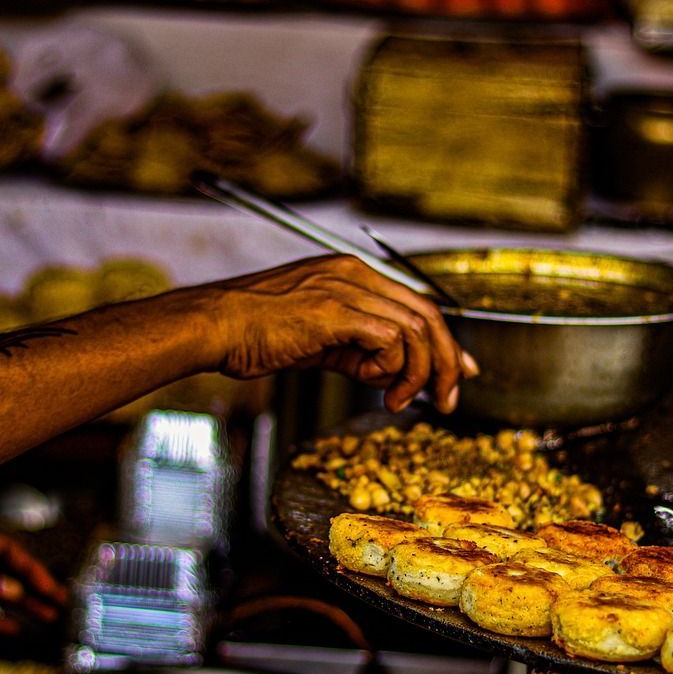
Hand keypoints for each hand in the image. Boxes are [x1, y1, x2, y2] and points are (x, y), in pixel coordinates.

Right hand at [208, 255, 478, 412]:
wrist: (215, 326)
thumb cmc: (254, 333)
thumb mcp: (317, 339)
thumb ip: (355, 348)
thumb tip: (389, 372)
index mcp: (351, 273)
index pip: (417, 302)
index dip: (445, 341)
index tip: (457, 372)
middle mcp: (355, 274)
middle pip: (428, 313)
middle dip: (446, 361)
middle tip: (448, 398)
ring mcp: (346, 288)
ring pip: (415, 328)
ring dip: (417, 372)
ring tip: (398, 400)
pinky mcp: (335, 311)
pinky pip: (390, 339)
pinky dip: (392, 368)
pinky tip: (372, 386)